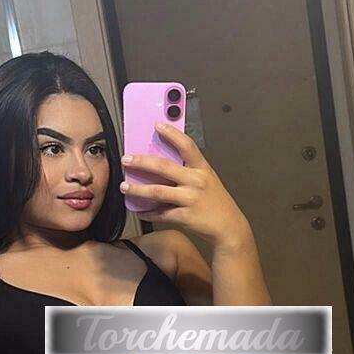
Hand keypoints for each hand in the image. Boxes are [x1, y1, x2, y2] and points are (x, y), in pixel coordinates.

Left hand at [119, 123, 249, 248]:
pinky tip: (139, 211)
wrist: (229, 228)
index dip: (172, 134)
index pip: (187, 146)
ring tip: (124, 187)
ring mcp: (190, 199)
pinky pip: (161, 214)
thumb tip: (162, 165)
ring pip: (157, 191)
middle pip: (164, 167)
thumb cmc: (217, 203)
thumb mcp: (208, 180)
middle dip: (141, 162)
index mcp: (202, 169)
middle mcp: (196, 181)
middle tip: (126, 159)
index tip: (157, 125)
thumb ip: (189, 171)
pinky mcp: (185, 217)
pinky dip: (148, 213)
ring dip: (137, 189)